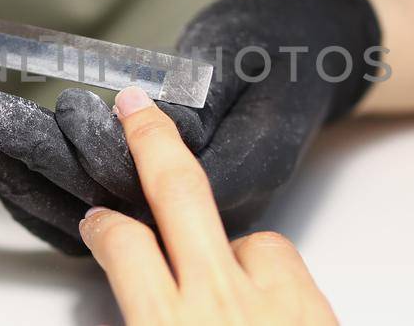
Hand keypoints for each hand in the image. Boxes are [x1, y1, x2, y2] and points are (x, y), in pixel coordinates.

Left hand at [0, 0, 382, 252]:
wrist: (315, 62)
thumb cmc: (282, 51)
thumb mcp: (252, 57)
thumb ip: (204, 95)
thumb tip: (148, 118)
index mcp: (242, 173)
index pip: (159, 181)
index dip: (102, 149)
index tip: (68, 109)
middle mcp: (211, 215)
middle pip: (111, 204)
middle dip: (39, 162)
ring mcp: (184, 224)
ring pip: (93, 221)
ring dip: (25, 178)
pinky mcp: (161, 214)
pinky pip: (95, 222)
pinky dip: (42, 193)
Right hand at [81, 87, 337, 324]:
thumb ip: (152, 318)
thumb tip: (146, 299)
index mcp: (169, 325)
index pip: (124, 246)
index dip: (106, 227)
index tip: (98, 220)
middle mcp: (221, 304)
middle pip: (180, 193)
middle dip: (154, 141)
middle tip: (137, 108)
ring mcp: (275, 304)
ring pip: (253, 239)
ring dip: (236, 246)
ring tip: (231, 277)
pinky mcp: (316, 310)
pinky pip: (290, 270)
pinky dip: (274, 277)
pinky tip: (271, 301)